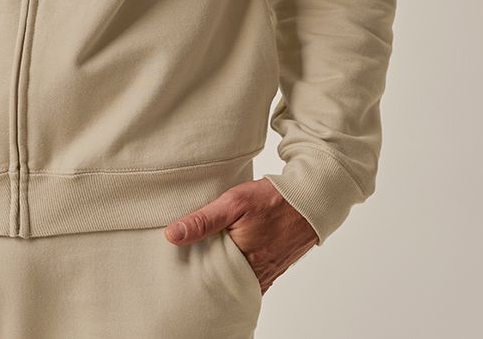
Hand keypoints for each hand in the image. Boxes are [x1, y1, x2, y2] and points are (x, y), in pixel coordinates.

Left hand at [163, 178, 318, 294]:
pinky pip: (251, 278)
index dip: (194, 273)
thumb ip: (203, 221)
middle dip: (208, 277)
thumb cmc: (272, 200)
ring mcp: (267, 274)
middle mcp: (256, 275)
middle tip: (189, 268)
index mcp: (243, 263)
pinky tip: (229, 260)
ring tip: (206, 263)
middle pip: (224, 283)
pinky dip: (239, 272)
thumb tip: (173, 234)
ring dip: (224, 274)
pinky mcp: (274, 269)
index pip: (210, 279)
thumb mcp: (233, 203)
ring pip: (237, 281)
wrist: (309, 199)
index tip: (180, 266)